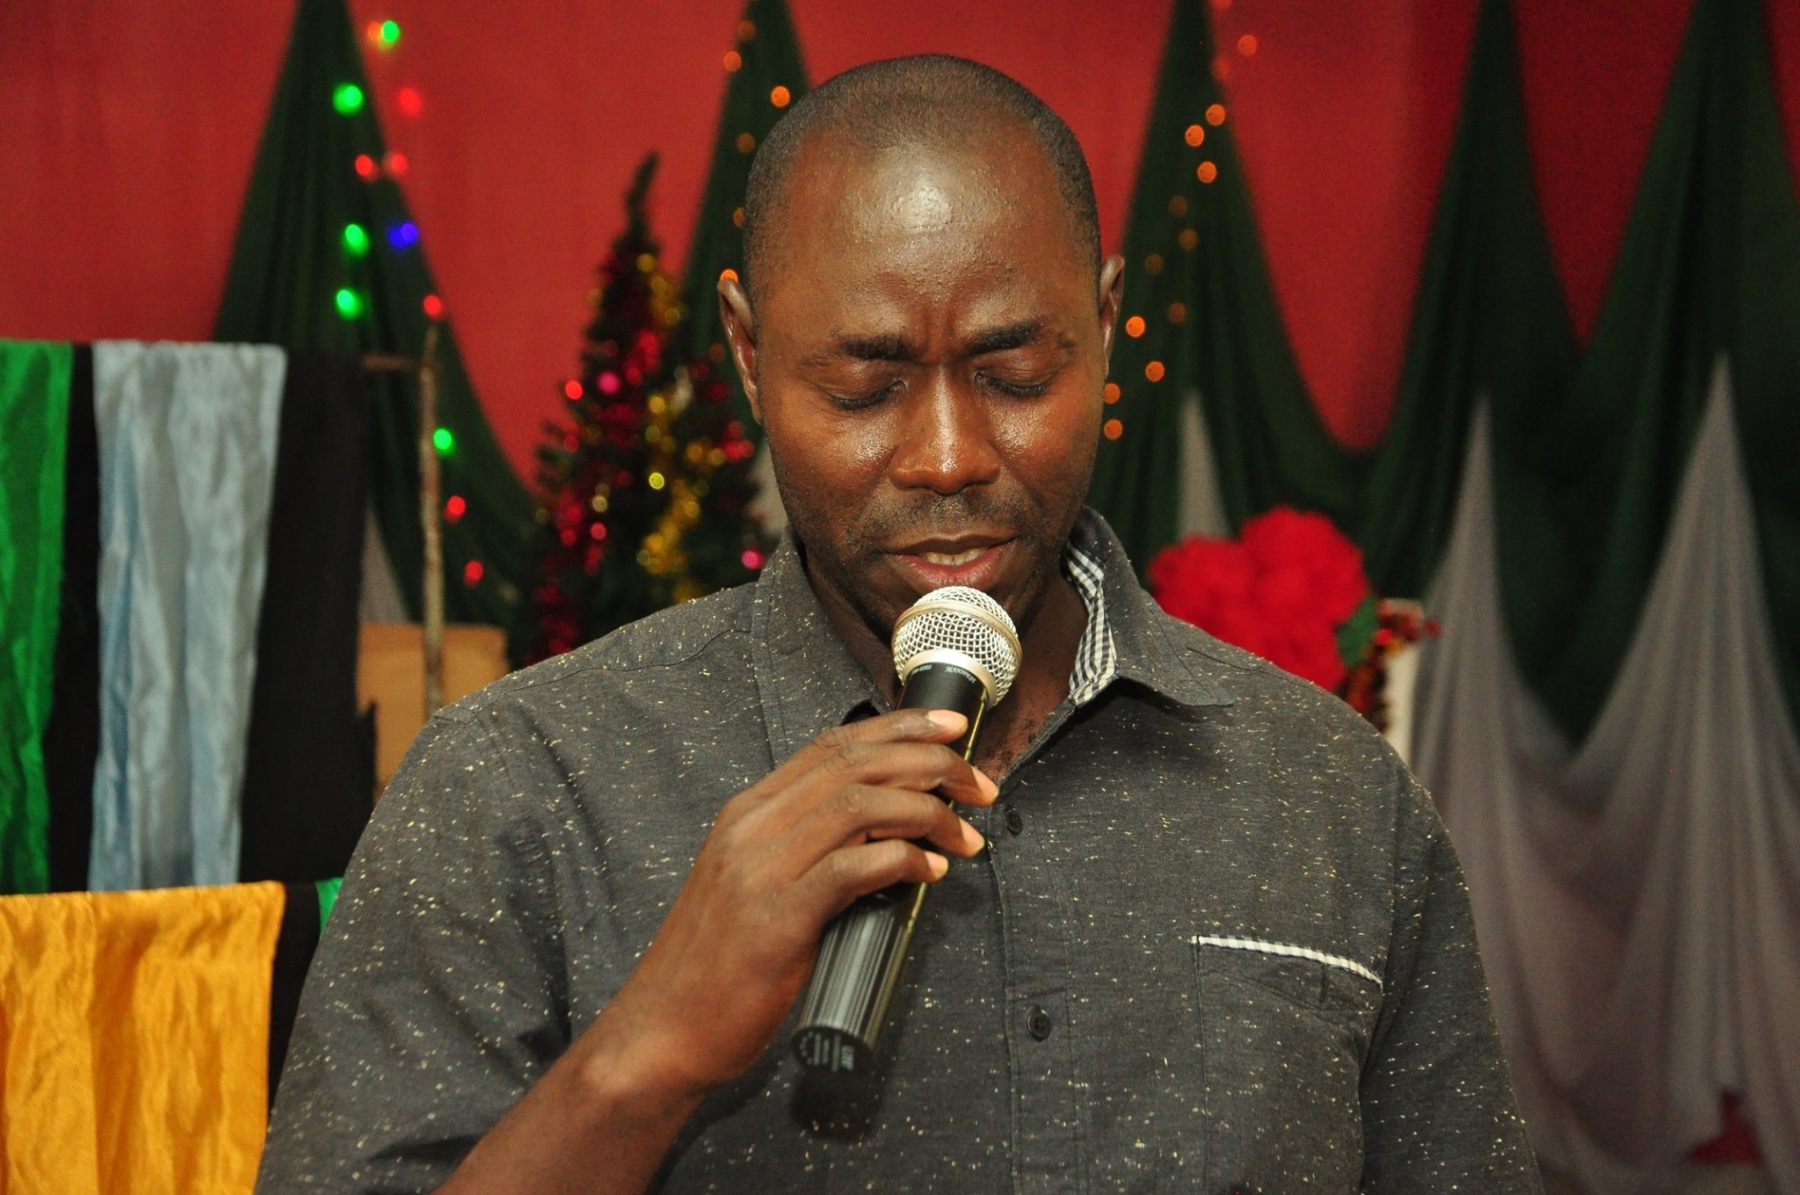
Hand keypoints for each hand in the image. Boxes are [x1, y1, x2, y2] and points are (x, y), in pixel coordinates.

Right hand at [582, 707, 995, 1098]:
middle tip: (978, 785)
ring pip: (860, 805)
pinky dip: (901, 860)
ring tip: (964, 835)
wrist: (661, 1031)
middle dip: (932, 763)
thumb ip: (805, 850)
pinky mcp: (776, 919)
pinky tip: (929, 869)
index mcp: (747, 813)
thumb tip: (887, 834)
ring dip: (928, 811)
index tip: (950, 728)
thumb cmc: (716, 967)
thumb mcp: (753, 883)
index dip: (899, 728)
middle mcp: (751, 829)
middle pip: (856, 765)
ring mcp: (760, 871)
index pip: (832, 745)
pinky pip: (851, 868)